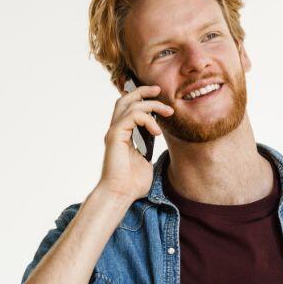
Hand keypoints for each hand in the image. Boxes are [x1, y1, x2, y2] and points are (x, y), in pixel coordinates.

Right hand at [96, 84, 173, 201]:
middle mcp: (116, 130)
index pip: (128, 108)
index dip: (142, 98)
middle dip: (143, 91)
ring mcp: (114, 132)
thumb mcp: (146, 162)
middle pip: (125, 99)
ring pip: (130, 104)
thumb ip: (149, 149)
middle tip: (159, 89)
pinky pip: (132, 116)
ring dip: (152, 105)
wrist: (120, 194)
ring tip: (168, 113)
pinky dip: (147, 119)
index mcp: (122, 135)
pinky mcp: (115, 136)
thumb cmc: (132, 184)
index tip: (159, 97)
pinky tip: (156, 132)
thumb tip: (158, 144)